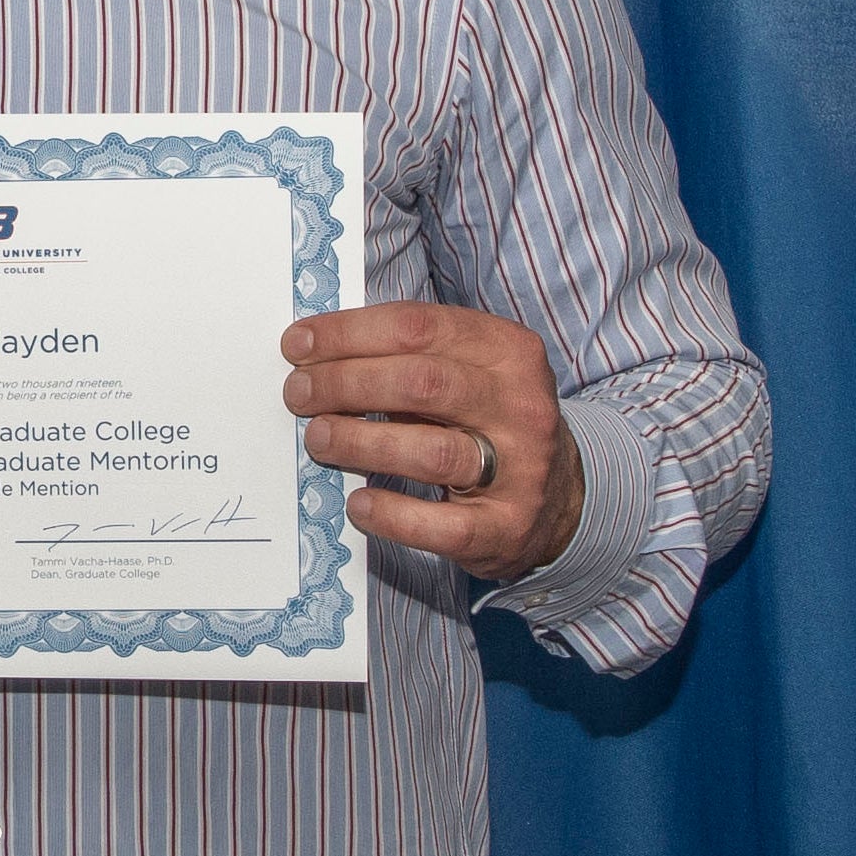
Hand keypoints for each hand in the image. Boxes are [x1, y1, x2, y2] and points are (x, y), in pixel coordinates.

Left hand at [281, 303, 585, 583]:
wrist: (558, 498)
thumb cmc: (484, 421)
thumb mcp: (465, 372)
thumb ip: (406, 357)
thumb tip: (315, 353)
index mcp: (508, 350)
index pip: (418, 327)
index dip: (348, 333)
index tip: (297, 346)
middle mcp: (522, 405)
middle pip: (421, 382)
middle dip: (346, 384)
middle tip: (297, 393)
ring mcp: (521, 470)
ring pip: (431, 450)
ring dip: (360, 441)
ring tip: (317, 438)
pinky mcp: (506, 528)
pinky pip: (442, 525)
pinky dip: (392, 514)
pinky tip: (358, 503)